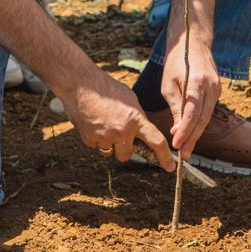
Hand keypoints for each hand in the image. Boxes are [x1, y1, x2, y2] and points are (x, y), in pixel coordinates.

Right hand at [60, 67, 174, 170]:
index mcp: (136, 119)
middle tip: (117, 134)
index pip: (156, 141)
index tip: (170, 167)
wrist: (81, 84)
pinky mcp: (89, 139)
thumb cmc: (106, 88)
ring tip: (102, 123)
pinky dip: (94, 138)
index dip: (165, 157)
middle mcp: (122, 131)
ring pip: (110, 152)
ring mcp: (105, 137)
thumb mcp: (130, 99)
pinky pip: (95, 146)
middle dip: (123, 148)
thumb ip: (137, 117)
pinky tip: (92, 122)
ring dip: (108, 143)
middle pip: (127, 155)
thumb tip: (141, 131)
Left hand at [160, 35, 219, 153]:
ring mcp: (217, 89)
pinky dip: (200, 123)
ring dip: (196, 134)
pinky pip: (209, 110)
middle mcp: (211, 87)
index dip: (185, 131)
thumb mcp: (169, 84)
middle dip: (192, 139)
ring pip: (207, 117)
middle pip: (202, 119)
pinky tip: (192, 134)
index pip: (192, 113)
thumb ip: (175, 107)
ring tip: (186, 150)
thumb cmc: (176, 62)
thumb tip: (178, 130)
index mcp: (197, 83)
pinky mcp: (217, 91)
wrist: (193, 42)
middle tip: (183, 155)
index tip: (176, 145)